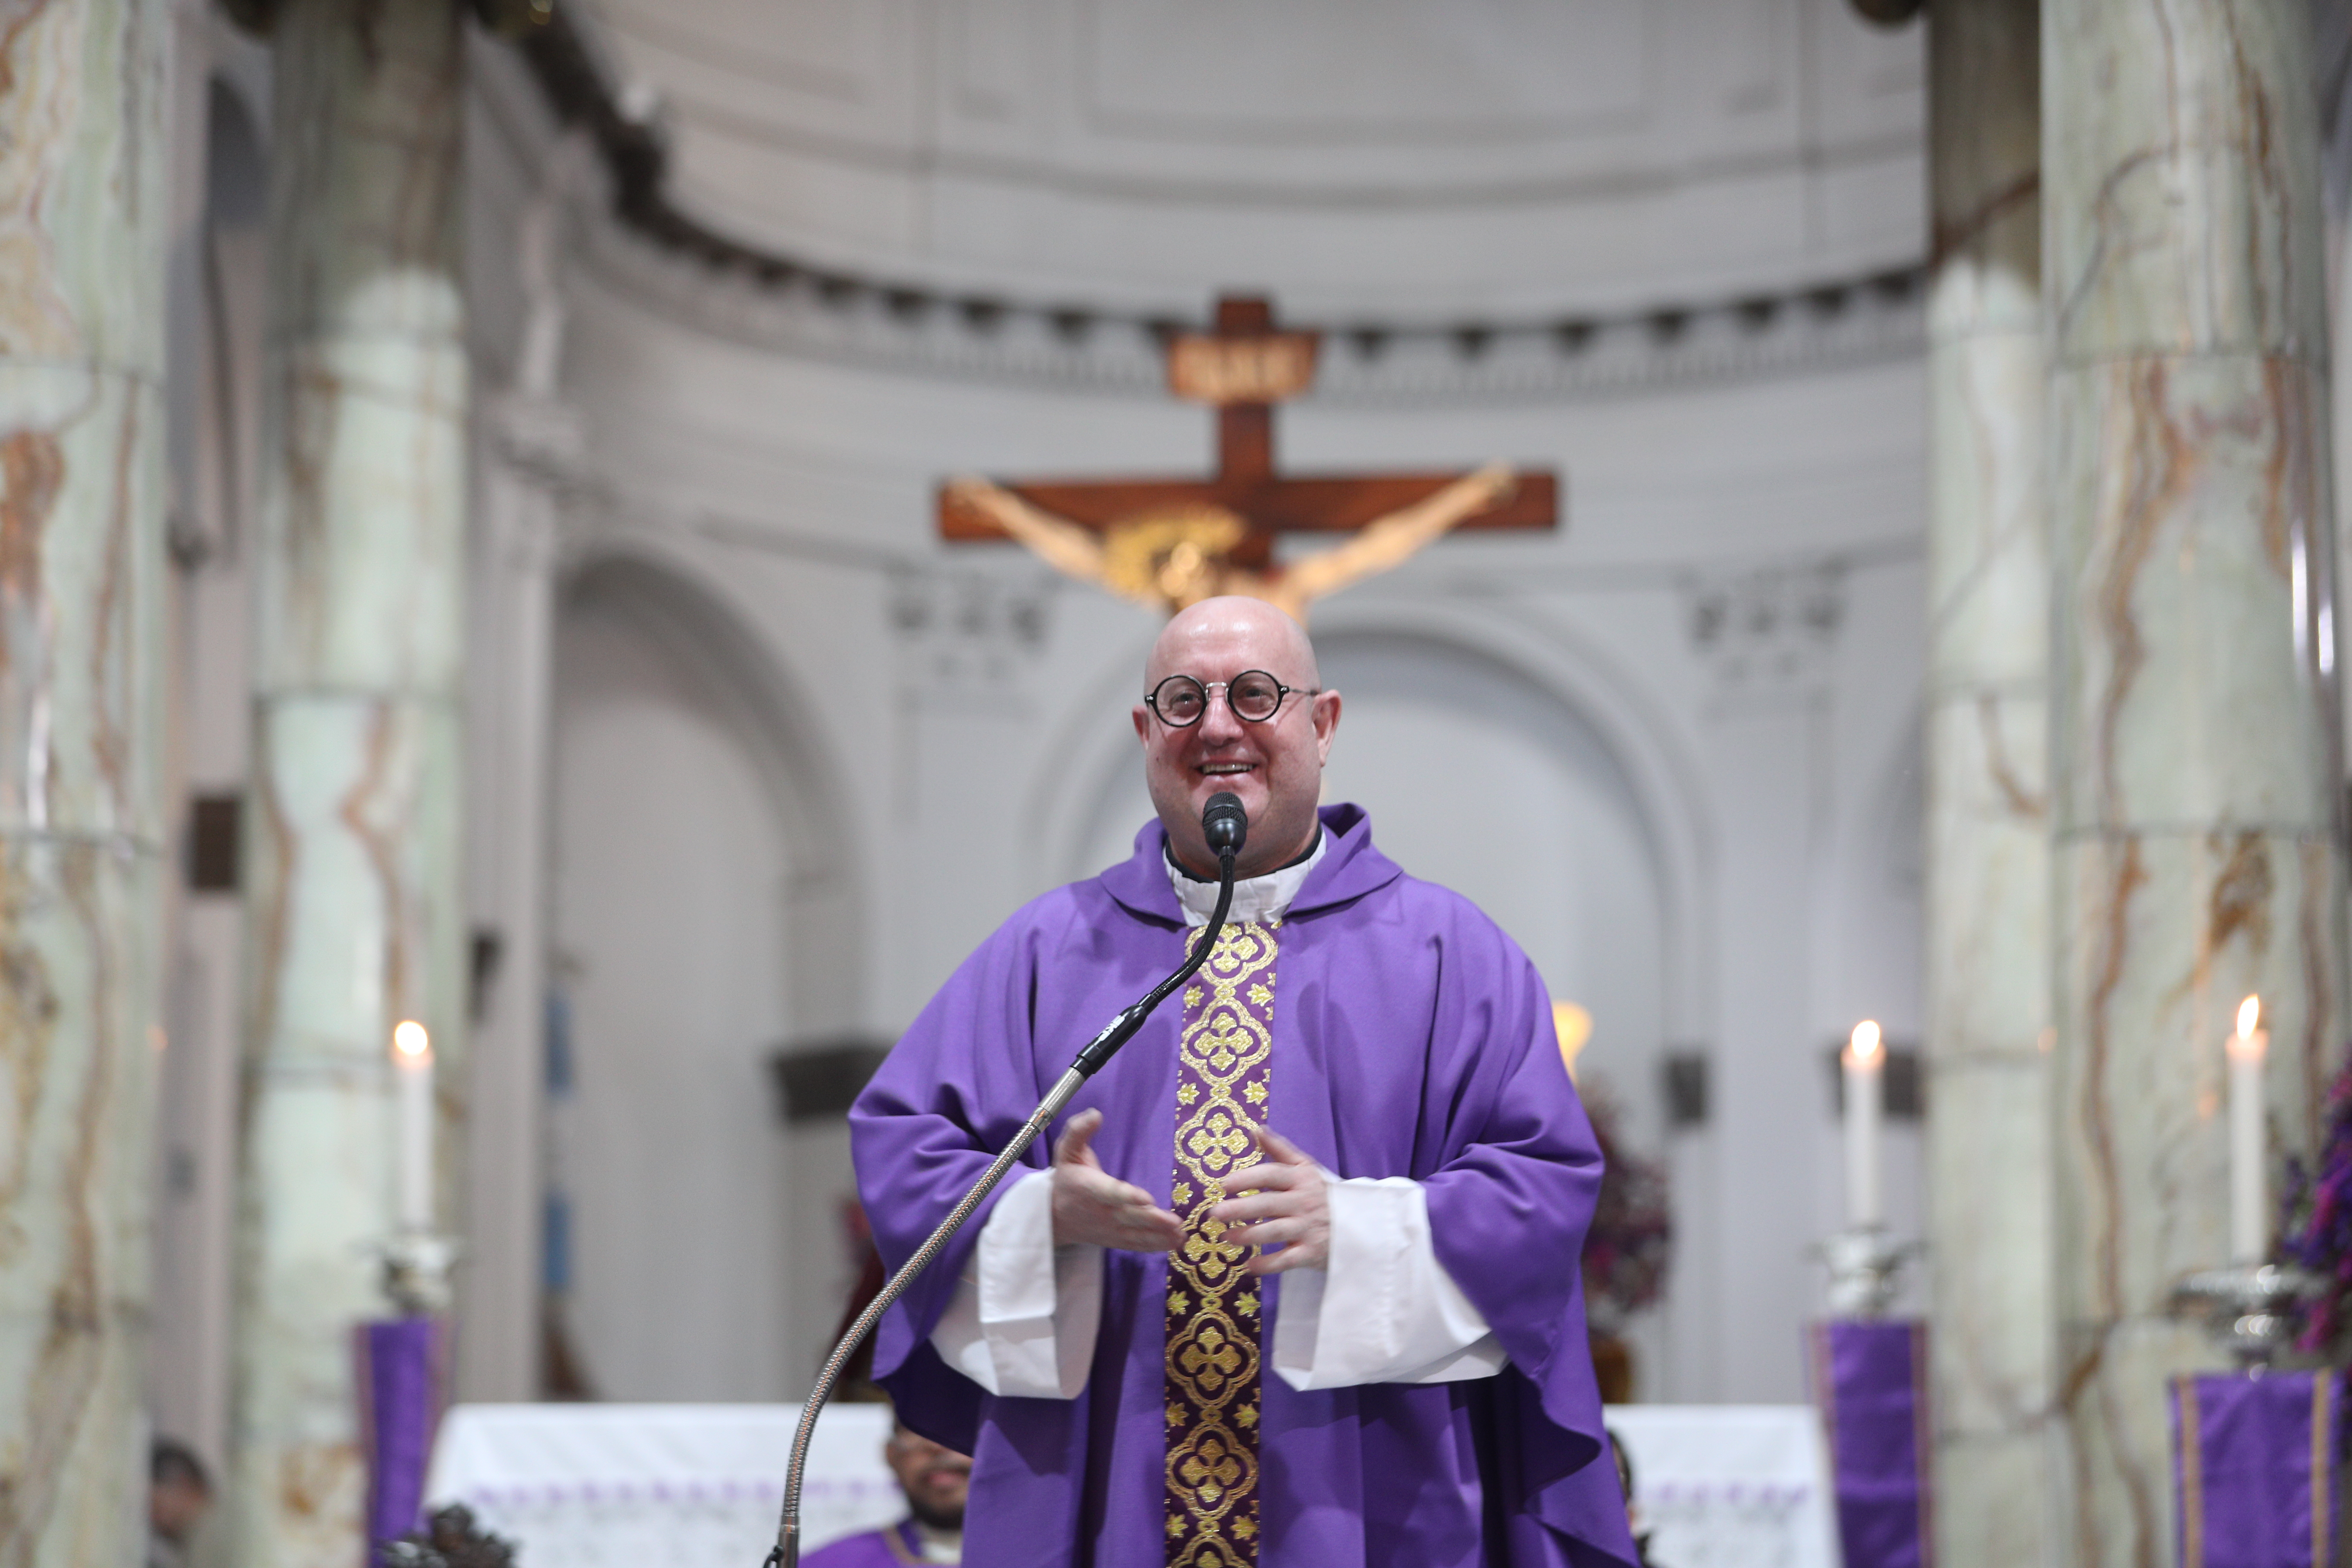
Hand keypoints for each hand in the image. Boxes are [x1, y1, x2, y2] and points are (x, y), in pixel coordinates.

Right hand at [1049, 1109, 1183, 1252]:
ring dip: (1159, 1236)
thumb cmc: (1066, 1177)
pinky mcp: (1115, 1239)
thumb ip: (1079, 1130)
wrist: (1053, 1216)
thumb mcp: (1066, 1149)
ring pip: (1135, 1235)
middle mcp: (1101, 1211)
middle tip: (1175, 1222)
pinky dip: (1154, 1246)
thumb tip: (1096, 1114)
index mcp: (1089, 1187)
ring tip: (1180, 1235)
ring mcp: (1109, 1228)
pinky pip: (1135, 1244)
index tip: (1146, 1198)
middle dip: (1152, 1221)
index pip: (1110, 1192)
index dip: (1127, 1196)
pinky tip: (1175, 1243)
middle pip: (1129, 1217)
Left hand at [1211, 1122, 1329, 1274]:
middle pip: (1268, 1204)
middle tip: (1215, 1214)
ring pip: (1275, 1232)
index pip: (1271, 1174)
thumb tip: (1256, 1129)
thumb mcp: (1306, 1168)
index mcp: (1301, 1179)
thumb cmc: (1324, 1194)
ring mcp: (1308, 1228)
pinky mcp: (1311, 1253)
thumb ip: (1280, 1150)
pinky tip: (1249, 1267)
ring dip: (1248, 1236)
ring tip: (1226, 1237)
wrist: (1360, 1224)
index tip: (1224, 1185)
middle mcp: (1304, 1202)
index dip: (1247, 1178)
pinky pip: (1287, 1260)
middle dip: (1240, 1208)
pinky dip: (1268, 1265)